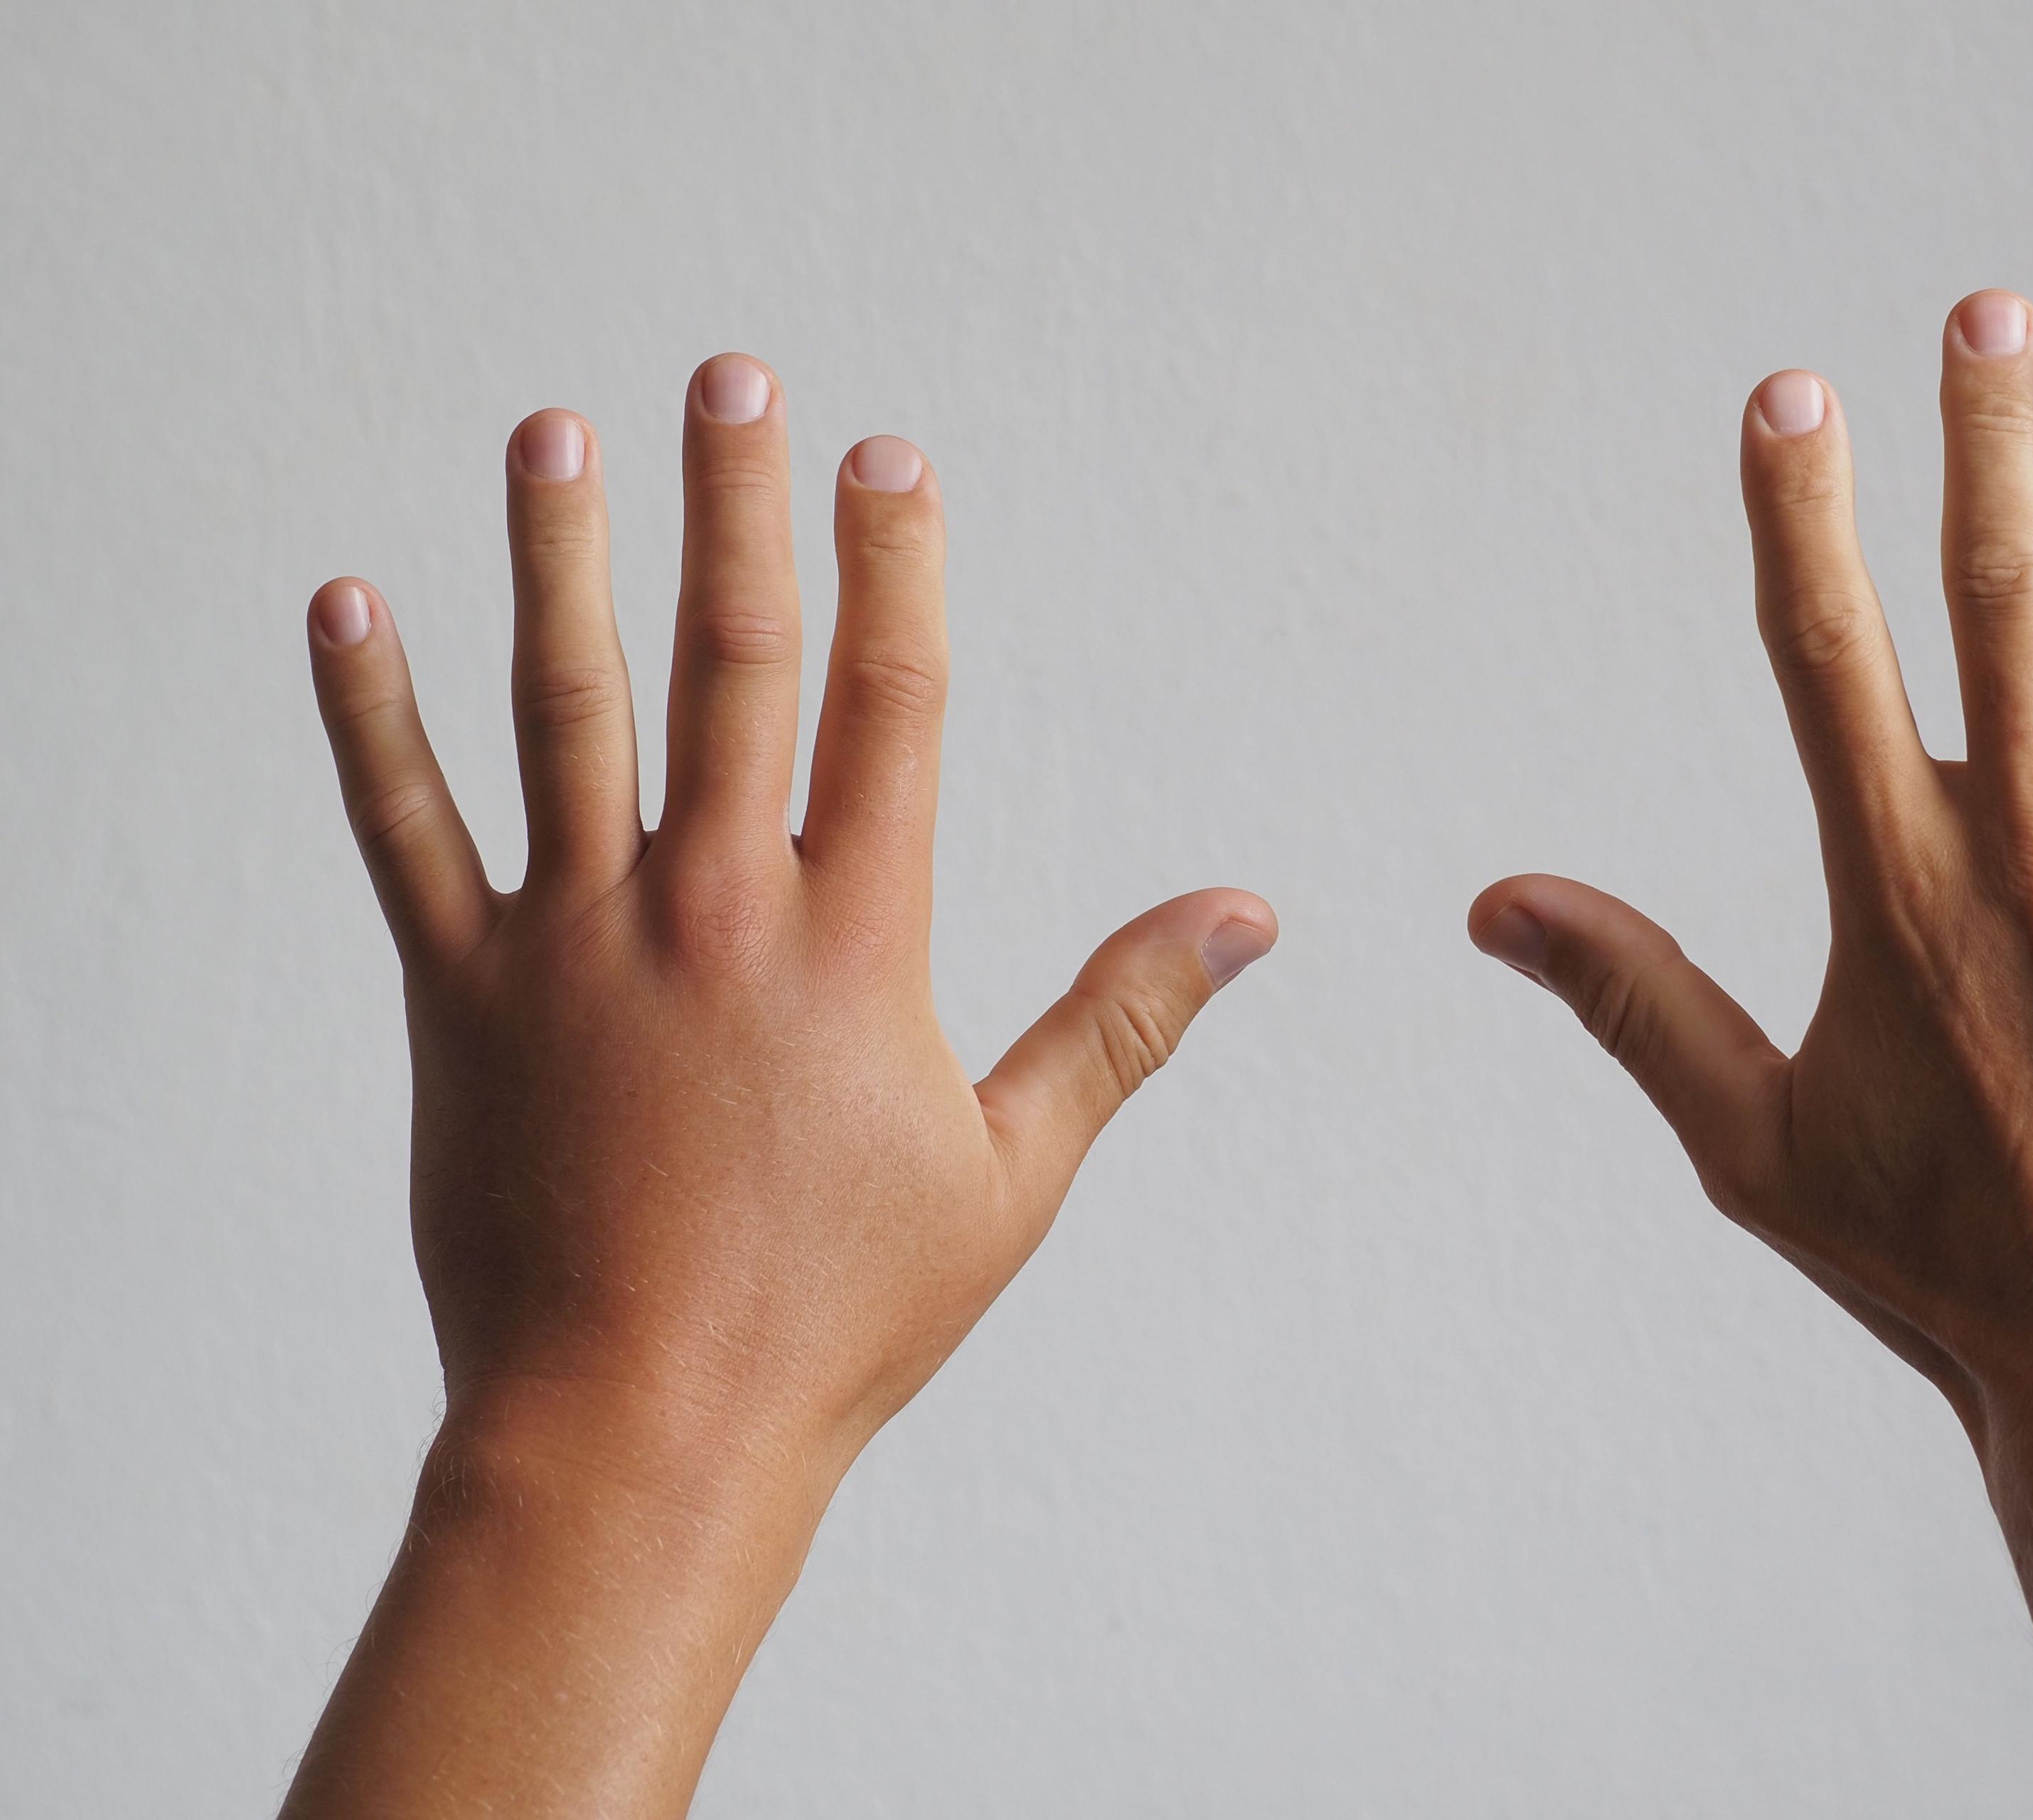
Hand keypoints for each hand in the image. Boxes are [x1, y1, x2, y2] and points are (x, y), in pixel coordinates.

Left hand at [284, 355, 1272, 1817]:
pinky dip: (366, 714)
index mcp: (857, 939)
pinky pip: (401, 828)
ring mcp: (575, 943)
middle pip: (730, 662)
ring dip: (557, 557)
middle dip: (736, 506)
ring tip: (551, 429)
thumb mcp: (1015, 1170)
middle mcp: (714, 909)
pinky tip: (344, 603)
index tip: (891, 455)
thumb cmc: (842, 1315)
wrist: (642, 1435)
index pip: (890, 702)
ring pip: (563, 708)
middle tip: (731, 377)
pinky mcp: (458, 996)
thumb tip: (1252, 912)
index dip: (895, 566)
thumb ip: (1124, 1019)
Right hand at [1471, 293, 2032, 1815]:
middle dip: (1986, 437)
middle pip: (2001, 598)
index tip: (1789, 394)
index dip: (1802, 508)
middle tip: (1984, 306)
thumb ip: (1632, 996)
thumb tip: (1490, 904)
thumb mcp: (1752, 1143)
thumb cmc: (1934, 1272)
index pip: (1827, 652)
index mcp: (1896, 892)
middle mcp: (2031, 856)